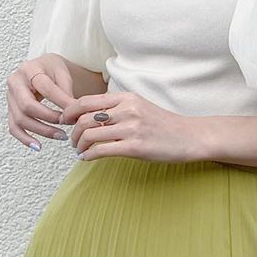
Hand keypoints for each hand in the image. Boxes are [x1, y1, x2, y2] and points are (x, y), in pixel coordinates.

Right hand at [6, 53, 75, 150]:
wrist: (39, 68)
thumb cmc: (51, 69)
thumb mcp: (62, 71)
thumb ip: (66, 89)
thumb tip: (72, 112)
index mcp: (29, 69)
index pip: (45, 88)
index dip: (61, 102)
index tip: (75, 112)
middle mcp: (15, 82)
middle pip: (27, 106)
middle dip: (49, 118)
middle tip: (67, 124)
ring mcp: (10, 97)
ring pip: (20, 119)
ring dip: (42, 131)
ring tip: (61, 136)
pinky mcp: (10, 109)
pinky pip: (13, 127)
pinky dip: (25, 138)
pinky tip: (38, 146)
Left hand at [58, 90, 201, 162]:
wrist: (190, 136)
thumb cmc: (164, 124)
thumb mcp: (140, 106)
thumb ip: (117, 107)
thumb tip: (89, 114)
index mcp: (126, 98)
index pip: (86, 101)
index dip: (69, 112)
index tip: (65, 121)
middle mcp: (127, 110)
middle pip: (84, 119)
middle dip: (72, 132)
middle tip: (72, 141)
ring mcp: (131, 128)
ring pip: (89, 135)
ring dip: (79, 145)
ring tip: (80, 151)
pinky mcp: (135, 147)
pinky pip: (101, 151)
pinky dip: (88, 156)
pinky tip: (87, 159)